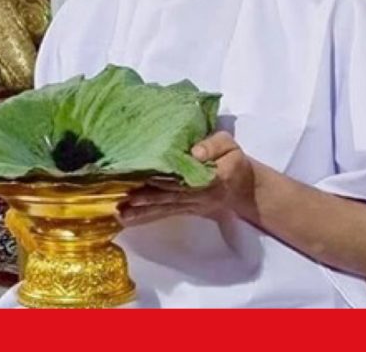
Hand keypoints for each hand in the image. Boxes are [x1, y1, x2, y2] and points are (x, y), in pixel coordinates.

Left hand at [117, 132, 256, 225]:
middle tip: (124, 200)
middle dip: (147, 199)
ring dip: (143, 212)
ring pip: (165, 208)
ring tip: (121, 214)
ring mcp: (192, 205)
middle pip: (171, 197)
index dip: (166, 181)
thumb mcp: (230, 145)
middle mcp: (200, 195)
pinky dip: (146, 217)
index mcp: (213, 177)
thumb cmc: (234, 160)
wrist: (244, 187)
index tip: (146, 179)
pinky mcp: (186, 210)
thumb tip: (195, 152)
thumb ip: (214, 146)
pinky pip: (165, 214)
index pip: (187, 180)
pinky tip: (128, 219)